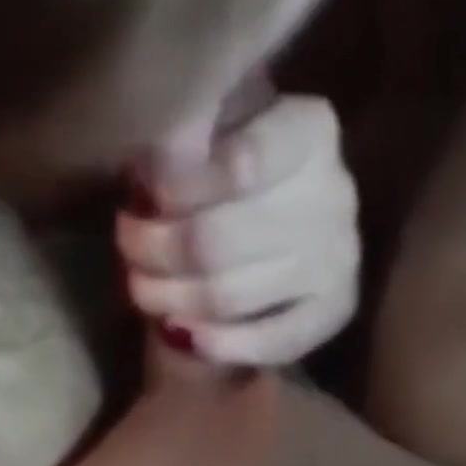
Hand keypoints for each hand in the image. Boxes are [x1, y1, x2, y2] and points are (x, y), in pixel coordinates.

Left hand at [118, 95, 359, 365]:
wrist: (263, 192)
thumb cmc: (219, 149)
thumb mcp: (201, 121)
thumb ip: (183, 130)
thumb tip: (165, 158)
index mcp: (307, 128)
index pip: (242, 164)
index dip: (178, 186)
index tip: (143, 191)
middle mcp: (336, 188)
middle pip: (221, 239)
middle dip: (154, 246)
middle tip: (125, 240)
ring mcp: (340, 252)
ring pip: (233, 293)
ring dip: (168, 296)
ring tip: (138, 285)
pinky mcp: (337, 306)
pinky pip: (278, 340)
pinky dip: (221, 344)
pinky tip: (181, 333)